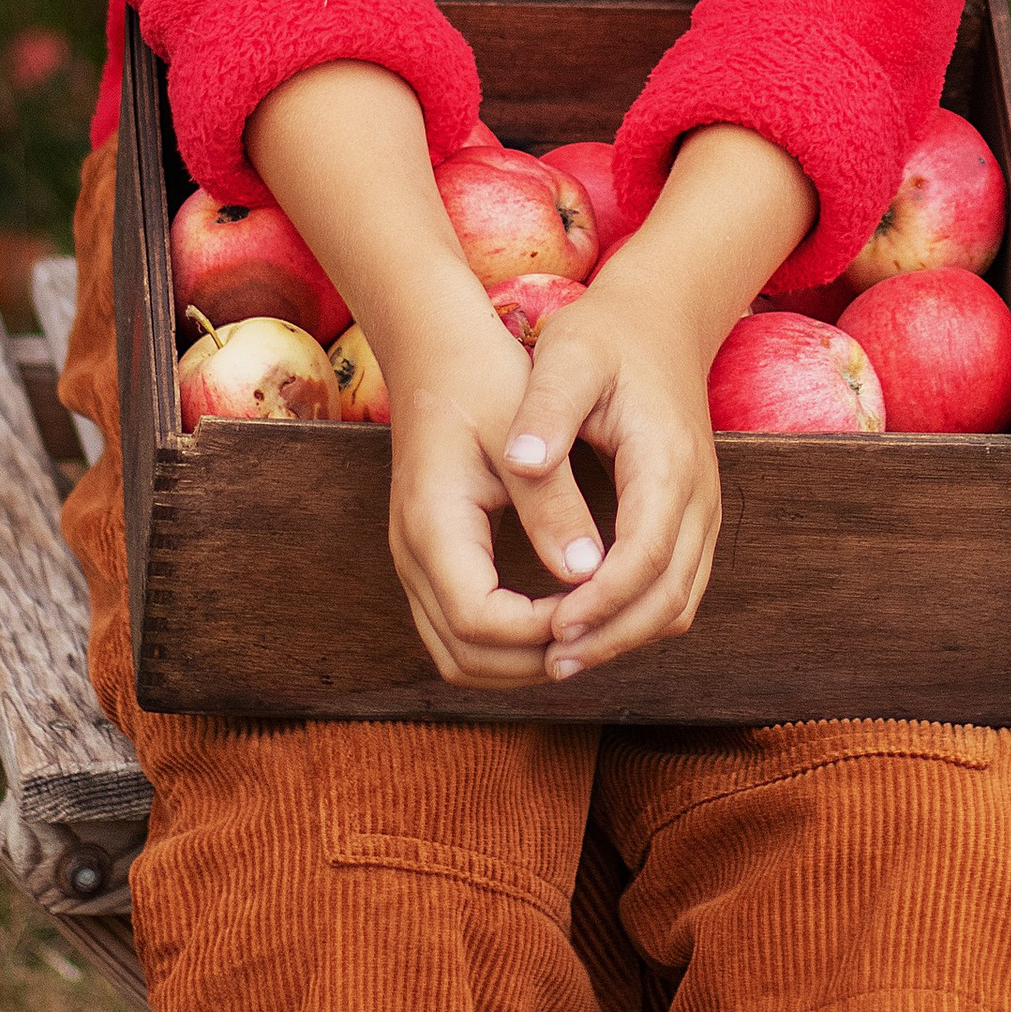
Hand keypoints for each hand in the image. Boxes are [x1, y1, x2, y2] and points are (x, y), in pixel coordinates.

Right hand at [385, 317, 577, 685]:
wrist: (434, 349)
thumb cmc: (482, 379)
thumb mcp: (523, 433)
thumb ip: (553, 504)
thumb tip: (588, 573)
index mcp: (432, 522)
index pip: (478, 620)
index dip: (541, 629)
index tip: (596, 604)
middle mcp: (410, 554)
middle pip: (463, 656)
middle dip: (534, 660)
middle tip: (600, 631)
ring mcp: (413, 562)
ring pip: (457, 655)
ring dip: (519, 662)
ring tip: (584, 632)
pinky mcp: (428, 559)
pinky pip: (457, 630)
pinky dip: (505, 644)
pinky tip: (556, 618)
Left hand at [498, 276, 722, 680]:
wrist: (662, 320)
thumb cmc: (606, 337)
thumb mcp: (568, 358)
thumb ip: (545, 411)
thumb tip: (521, 462)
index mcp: (667, 460)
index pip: (646, 555)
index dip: (602, 602)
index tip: (552, 629)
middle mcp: (698, 496)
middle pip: (671, 597)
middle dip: (612, 637)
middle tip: (548, 662)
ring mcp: (703, 512)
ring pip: (679, 603)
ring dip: (625, 637)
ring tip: (558, 657)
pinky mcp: (692, 520)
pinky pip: (677, 591)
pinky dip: (636, 620)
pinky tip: (584, 627)